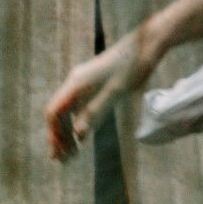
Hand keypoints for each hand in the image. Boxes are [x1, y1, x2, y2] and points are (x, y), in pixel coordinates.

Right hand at [42, 36, 153, 160]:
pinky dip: (76, 121)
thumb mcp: (117, 93)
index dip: (54, 134)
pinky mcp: (94, 81)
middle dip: (58, 136)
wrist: (148, 43)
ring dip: (66, 130)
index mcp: (76, 83)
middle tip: (62, 160)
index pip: (53, 112)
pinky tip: (82, 135)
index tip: (59, 153)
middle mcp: (75, 81)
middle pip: (57, 112)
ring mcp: (83, 80)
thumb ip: (96, 113)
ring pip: (66, 109)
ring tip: (71, 152)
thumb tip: (78, 135)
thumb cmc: (134, 68)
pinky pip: (77, 105)